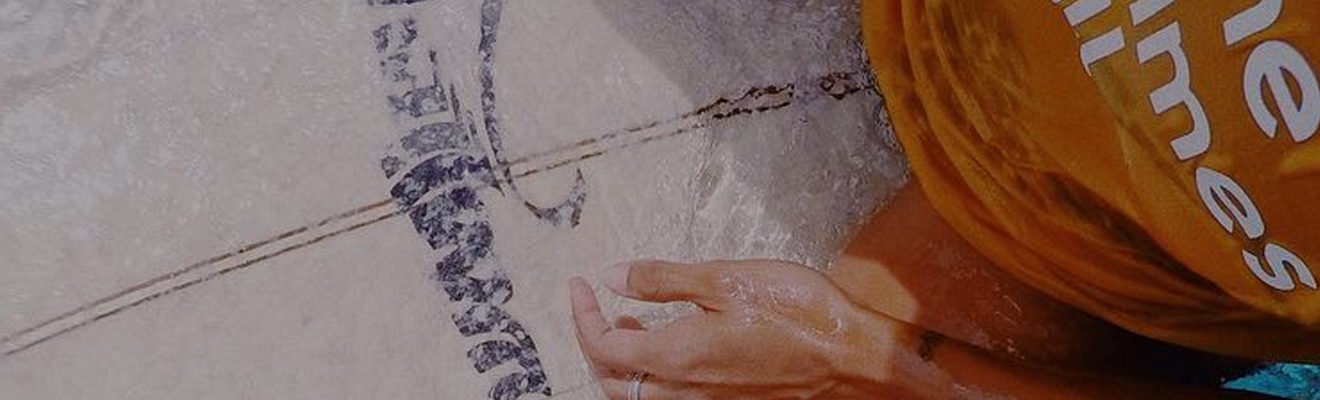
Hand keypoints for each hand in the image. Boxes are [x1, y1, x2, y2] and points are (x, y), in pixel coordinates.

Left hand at [570, 260, 913, 399]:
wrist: (853, 357)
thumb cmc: (798, 314)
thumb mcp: (724, 279)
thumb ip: (660, 280)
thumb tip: (609, 277)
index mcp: (676, 357)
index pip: (602, 347)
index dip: (581, 315)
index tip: (579, 285)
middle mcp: (685, 392)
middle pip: (613, 382)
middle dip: (595, 344)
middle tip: (596, 307)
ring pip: (642, 397)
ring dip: (625, 365)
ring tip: (632, 324)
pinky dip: (657, 376)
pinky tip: (676, 344)